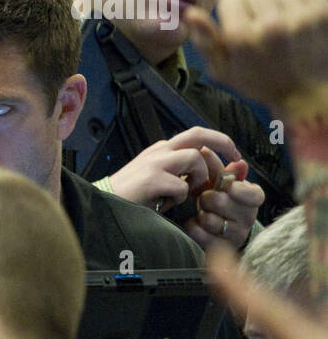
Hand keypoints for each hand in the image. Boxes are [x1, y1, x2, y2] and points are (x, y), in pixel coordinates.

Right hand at [105, 126, 238, 208]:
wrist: (104, 203)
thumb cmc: (134, 195)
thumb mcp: (163, 178)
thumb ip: (187, 173)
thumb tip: (218, 172)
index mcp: (163, 149)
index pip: (197, 136)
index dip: (220, 144)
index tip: (233, 158)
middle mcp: (160, 150)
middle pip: (199, 135)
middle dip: (224, 143)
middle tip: (236, 158)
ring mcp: (155, 162)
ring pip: (194, 158)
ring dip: (200, 178)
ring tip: (188, 193)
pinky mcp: (151, 179)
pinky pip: (182, 186)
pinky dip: (180, 198)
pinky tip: (166, 203)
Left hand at [182, 159, 263, 250]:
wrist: (213, 227)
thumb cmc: (217, 197)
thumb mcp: (219, 181)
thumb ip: (221, 168)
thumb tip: (237, 161)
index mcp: (252, 198)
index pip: (255, 195)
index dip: (240, 190)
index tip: (227, 186)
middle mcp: (248, 217)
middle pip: (222, 203)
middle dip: (206, 197)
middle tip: (204, 196)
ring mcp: (235, 234)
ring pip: (209, 219)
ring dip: (199, 212)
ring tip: (201, 209)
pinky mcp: (218, 246)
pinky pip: (198, 233)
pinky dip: (192, 226)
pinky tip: (194, 222)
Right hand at [187, 0, 327, 111]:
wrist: (305, 93)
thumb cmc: (258, 81)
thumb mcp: (223, 70)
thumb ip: (204, 41)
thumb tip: (190, 12)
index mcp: (242, 37)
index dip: (231, 7)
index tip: (238, 21)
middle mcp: (271, 23)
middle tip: (259, 20)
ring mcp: (301, 16)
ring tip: (278, 15)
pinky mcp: (323, 10)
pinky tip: (294, 9)